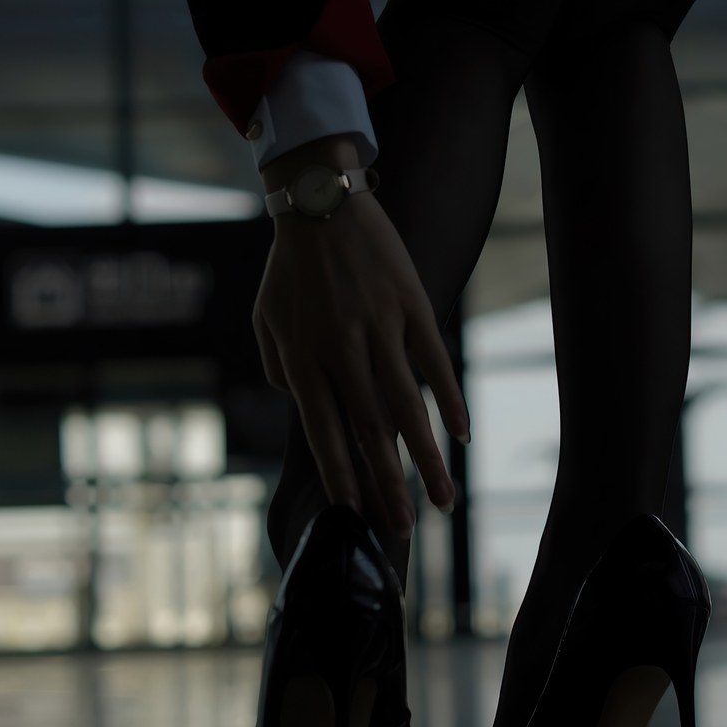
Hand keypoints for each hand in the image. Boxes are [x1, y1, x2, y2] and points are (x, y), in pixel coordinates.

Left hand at [254, 137, 468, 536]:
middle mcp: (341, 349)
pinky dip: (450, 399)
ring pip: (407, 405)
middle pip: (370, 431)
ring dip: (427, 457)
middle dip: (390, 485)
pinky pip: (434, 361)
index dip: (343, 477)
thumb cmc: (288, 268)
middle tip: (408, 527)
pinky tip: (462, 434)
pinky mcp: (411, 306)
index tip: (357, 516)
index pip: (324, 433)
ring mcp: (380, 328)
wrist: (320, 200)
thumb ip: (279, 370)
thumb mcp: (265, 320)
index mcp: (303, 358)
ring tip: (445, 497)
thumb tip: (303, 406)